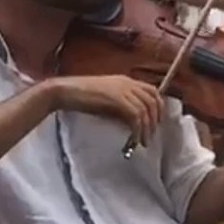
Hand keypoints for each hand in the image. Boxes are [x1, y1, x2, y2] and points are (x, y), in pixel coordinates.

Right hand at [50, 75, 164, 145]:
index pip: (153, 91)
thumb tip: (132, 121)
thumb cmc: (81, 97)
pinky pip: (135, 116)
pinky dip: (137, 130)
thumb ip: (121, 104)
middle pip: (153, 101)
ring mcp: (123, 90)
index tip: (156, 122)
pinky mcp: (117, 99)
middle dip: (155, 120)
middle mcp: (128, 83)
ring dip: (146, 128)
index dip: (158, 107)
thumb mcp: (107, 98)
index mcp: (126, 80)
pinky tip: (133, 140)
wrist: (64, 91)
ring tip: (142, 142)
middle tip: (150, 136)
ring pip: (145, 110)